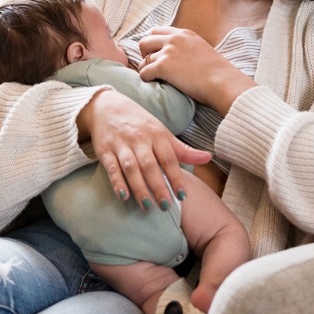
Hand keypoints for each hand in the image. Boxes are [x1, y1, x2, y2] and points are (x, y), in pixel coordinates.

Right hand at [77, 89, 210, 209]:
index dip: (176, 177)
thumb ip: (183, 149)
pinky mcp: (105, 150)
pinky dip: (117, 182)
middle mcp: (139, 138)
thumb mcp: (161, 132)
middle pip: (150, 165)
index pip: (169, 158)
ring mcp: (121, 144)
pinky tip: (124, 196)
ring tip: (148, 206)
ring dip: (139, 187)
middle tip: (166, 207)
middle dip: (158, 186)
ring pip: (131, 167)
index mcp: (156, 134)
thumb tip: (209, 158)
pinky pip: (111, 168)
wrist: (106, 106)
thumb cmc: (139, 123)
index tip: (183, 196)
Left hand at [137, 26, 254, 113]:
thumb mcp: (201, 48)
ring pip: (143, 59)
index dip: (153, 43)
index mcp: (184, 34)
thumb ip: (186, 47)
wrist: (222, 82)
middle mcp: (174, 39)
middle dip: (145, 54)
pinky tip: (153, 83)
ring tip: (153, 77)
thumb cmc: (217, 71)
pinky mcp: (163, 66)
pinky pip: (144, 72)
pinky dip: (146, 78)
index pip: (157, 31)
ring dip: (146, 68)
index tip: (156, 54)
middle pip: (145, 41)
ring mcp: (168, 52)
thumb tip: (176, 56)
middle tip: (151, 65)